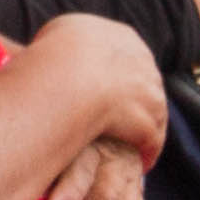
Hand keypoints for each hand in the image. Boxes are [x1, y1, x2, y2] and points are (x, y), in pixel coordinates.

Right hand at [30, 13, 167, 161]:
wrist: (65, 79)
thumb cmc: (48, 58)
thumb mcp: (55, 35)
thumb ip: (66, 44)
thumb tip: (46, 48)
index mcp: (121, 37)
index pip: (126, 58)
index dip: (116, 77)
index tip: (104, 94)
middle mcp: (141, 61)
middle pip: (144, 84)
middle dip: (135, 103)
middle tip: (119, 124)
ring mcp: (148, 91)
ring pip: (153, 112)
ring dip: (144, 130)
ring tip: (132, 149)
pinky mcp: (147, 120)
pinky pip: (151, 139)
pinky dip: (146, 152)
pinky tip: (138, 163)